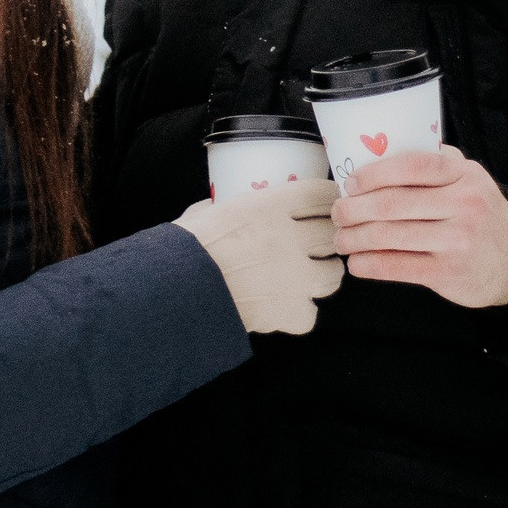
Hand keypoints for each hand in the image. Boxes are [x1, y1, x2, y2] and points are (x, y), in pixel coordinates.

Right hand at [173, 181, 344, 335]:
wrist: (175, 294)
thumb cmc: (183, 252)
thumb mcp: (204, 214)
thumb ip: (222, 208)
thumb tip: (218, 206)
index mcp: (268, 207)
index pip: (319, 194)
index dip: (323, 198)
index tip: (323, 204)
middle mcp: (289, 239)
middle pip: (330, 233)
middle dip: (324, 237)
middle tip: (316, 242)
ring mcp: (294, 277)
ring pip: (333, 273)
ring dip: (321, 273)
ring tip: (307, 276)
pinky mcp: (290, 312)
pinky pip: (310, 312)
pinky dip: (299, 313)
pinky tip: (284, 307)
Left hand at [330, 145, 507, 308]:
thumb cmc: (481, 215)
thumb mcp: (471, 180)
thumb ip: (438, 163)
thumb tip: (384, 150)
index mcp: (464, 175)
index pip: (413, 166)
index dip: (374, 173)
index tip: (350, 183)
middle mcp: (463, 205)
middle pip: (392, 203)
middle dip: (354, 208)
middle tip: (338, 213)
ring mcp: (456, 241)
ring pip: (388, 235)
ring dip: (354, 237)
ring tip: (342, 238)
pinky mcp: (447, 272)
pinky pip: (396, 266)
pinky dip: (368, 264)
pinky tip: (357, 263)